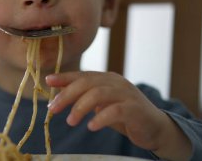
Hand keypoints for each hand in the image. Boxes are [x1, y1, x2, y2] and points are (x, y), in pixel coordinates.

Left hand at [46, 71, 190, 160]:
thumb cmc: (123, 114)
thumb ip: (84, 96)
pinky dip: (101, 118)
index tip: (48, 81)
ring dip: (80, 107)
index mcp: (106, 78)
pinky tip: (91, 126)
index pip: (82, 75)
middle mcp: (116, 82)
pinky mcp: (135, 109)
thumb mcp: (101, 103)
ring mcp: (127, 94)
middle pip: (87, 83)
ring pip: (99, 94)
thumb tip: (58, 94)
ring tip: (70, 121)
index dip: (64, 77)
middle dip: (67, 95)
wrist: (154, 126)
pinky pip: (116, 110)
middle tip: (53, 109)